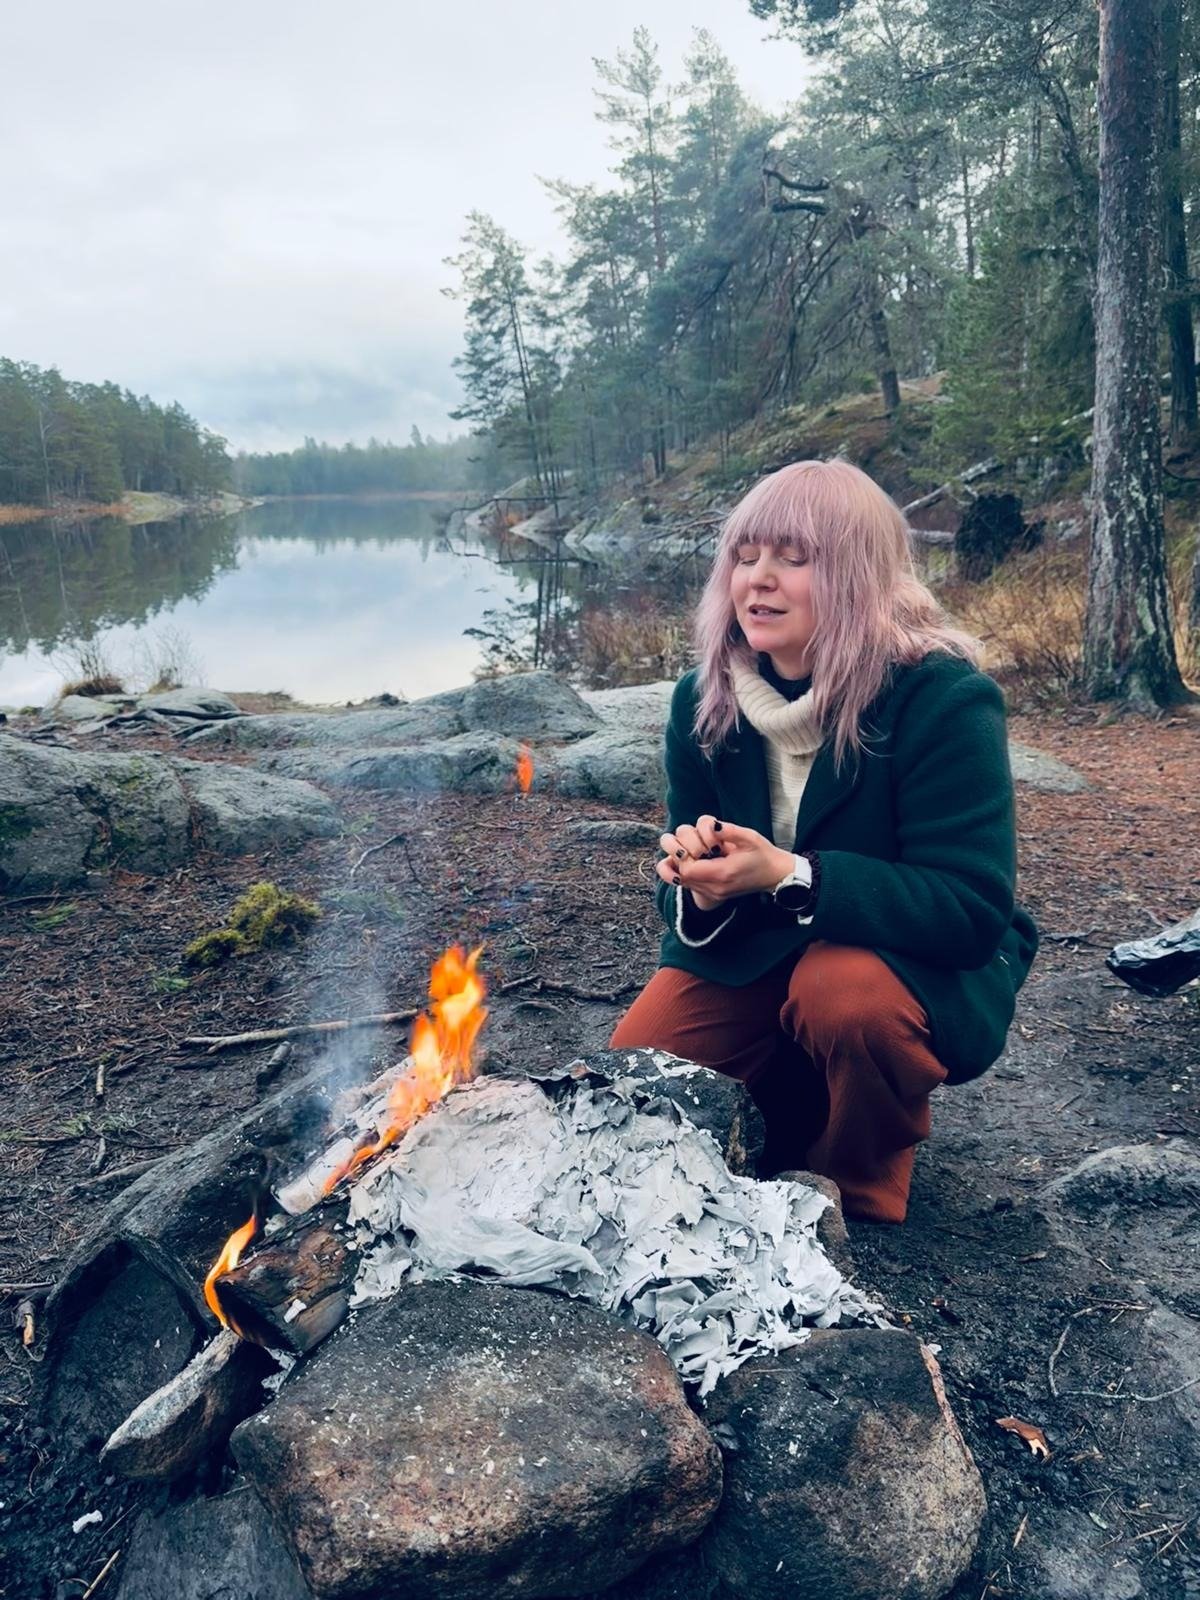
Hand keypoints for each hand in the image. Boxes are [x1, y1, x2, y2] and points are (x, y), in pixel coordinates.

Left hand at [657, 817, 794, 910]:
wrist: (775, 875)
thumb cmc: (763, 853)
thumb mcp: (749, 837)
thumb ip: (728, 830)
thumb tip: (710, 824)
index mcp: (724, 873)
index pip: (688, 869)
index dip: (683, 852)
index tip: (694, 841)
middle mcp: (715, 888)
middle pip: (681, 875)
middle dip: (677, 855)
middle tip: (684, 842)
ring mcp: (713, 894)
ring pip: (680, 882)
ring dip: (678, 863)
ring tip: (686, 849)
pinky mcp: (713, 895)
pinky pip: (687, 885)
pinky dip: (680, 872)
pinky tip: (686, 859)